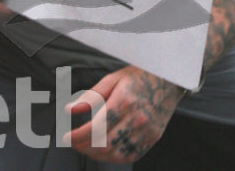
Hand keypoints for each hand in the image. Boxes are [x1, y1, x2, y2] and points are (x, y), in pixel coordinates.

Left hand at [65, 66, 183, 163]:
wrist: (169, 80)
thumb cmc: (139, 76)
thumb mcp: (113, 78)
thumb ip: (91, 96)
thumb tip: (70, 109)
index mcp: (124, 101)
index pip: (95, 128)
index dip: (77, 136)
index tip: (66, 137)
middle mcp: (136, 119)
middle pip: (103, 145)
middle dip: (83, 147)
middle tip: (73, 143)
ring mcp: (146, 131)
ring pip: (115, 155)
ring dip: (95, 155)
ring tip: (85, 147)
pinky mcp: (152, 138)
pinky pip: (130, 156)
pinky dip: (113, 158)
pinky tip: (104, 151)